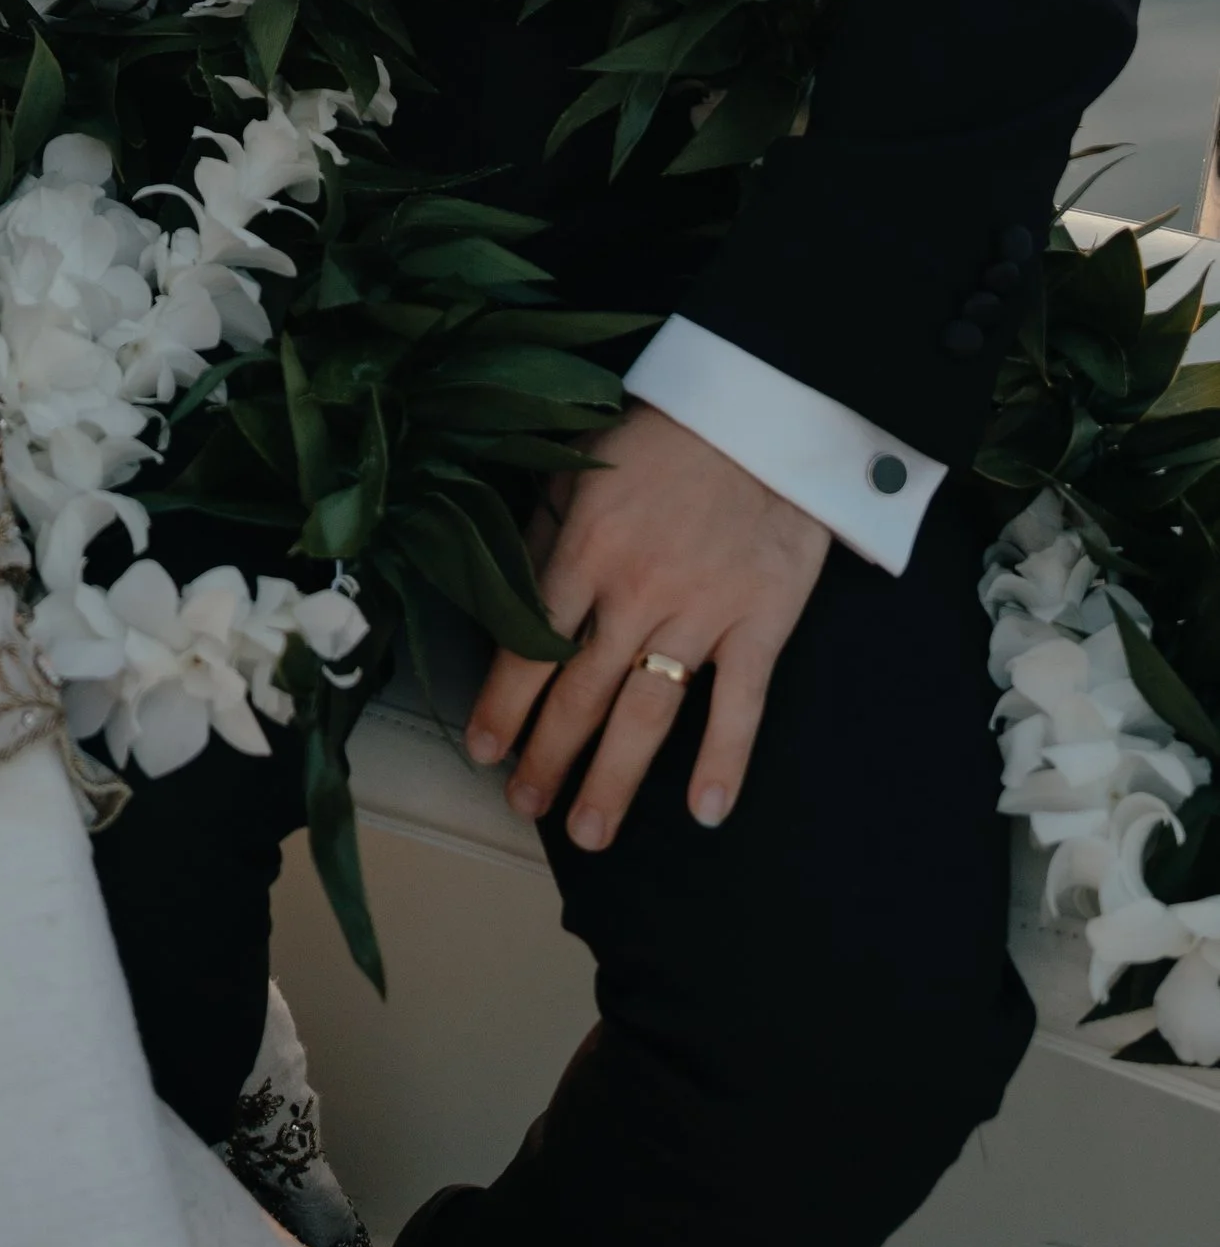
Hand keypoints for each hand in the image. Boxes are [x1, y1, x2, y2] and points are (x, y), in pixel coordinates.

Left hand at [466, 403, 828, 848]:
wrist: (765, 413)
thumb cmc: (665, 433)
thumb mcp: (582, 464)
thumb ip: (545, 529)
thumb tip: (508, 591)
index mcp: (585, 548)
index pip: (531, 645)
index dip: (502, 705)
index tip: (481, 750)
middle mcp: (636, 591)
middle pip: (582, 693)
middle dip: (547, 756)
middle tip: (525, 806)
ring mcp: (701, 612)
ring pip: (648, 712)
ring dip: (615, 778)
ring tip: (587, 833)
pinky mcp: (761, 622)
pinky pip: (741, 704)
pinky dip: (725, 759)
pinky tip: (707, 811)